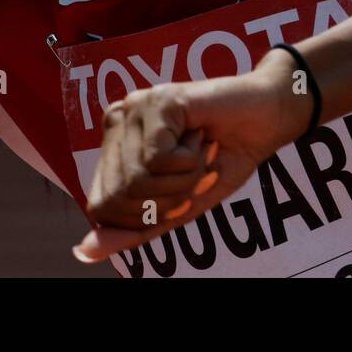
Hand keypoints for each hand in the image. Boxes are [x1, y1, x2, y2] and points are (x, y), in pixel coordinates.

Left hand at [72, 48, 311, 262]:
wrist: (268, 117)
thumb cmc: (225, 158)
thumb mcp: (180, 204)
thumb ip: (135, 228)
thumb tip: (84, 252)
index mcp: (115, 146)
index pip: (102, 206)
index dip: (145, 215)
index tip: (179, 190)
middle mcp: (117, 123)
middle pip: (120, 197)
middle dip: (167, 199)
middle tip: (194, 169)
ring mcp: (134, 108)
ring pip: (139, 180)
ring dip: (183, 178)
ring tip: (200, 150)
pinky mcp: (157, 100)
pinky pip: (160, 159)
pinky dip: (191, 160)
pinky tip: (202, 134)